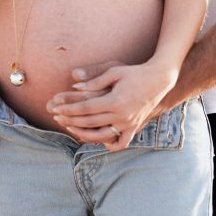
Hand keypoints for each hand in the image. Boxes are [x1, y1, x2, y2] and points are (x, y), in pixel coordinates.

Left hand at [49, 60, 176, 151]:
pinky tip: (98, 141)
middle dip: (71, 120)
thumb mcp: (114, 71)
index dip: (70, 109)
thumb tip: (75, 85)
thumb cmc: (134, 72)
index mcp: (115, 100)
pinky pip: (120, 142)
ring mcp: (128, 124)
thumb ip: (95, 80)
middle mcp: (122, 115)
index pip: (86, 108)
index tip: (56, 108)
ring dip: (84, 133)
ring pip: (102, 135)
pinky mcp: (134, 127)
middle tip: (56, 118)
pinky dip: (109, 144)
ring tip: (70, 128)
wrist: (159, 80)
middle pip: (90, 122)